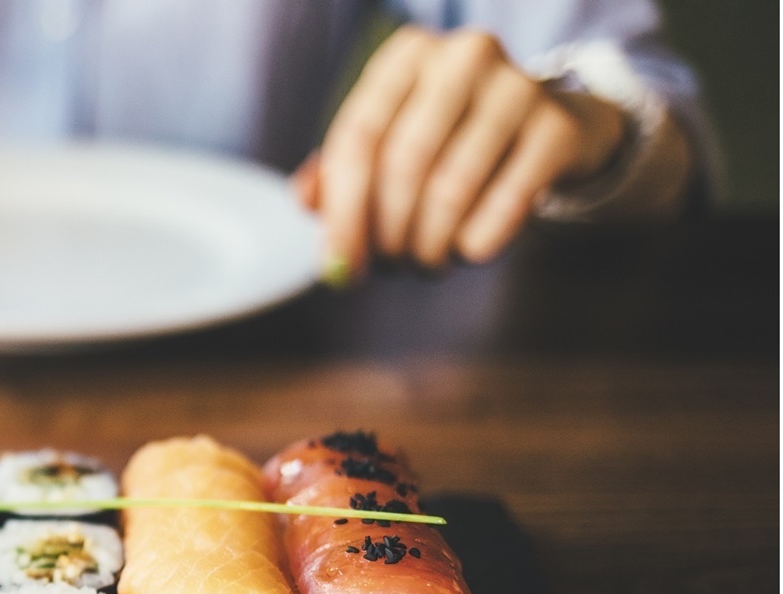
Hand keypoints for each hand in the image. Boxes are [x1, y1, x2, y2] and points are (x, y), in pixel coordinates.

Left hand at [296, 27, 626, 278]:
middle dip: (388, 235)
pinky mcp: (557, 128)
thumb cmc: (447, 142)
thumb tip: (306, 201)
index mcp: (406, 56)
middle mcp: (463, 56)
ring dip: (429, 247)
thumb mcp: (388, 145)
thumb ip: (336, 174)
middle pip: (402, 166)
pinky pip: (504, 206)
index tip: (337, 267)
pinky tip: (468, 249)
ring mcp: (517, 86)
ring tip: (425, 262)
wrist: (545, 129)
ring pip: (450, 190)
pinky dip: (476, 243)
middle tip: (389, 267)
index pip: (357, 139)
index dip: (342, 213)